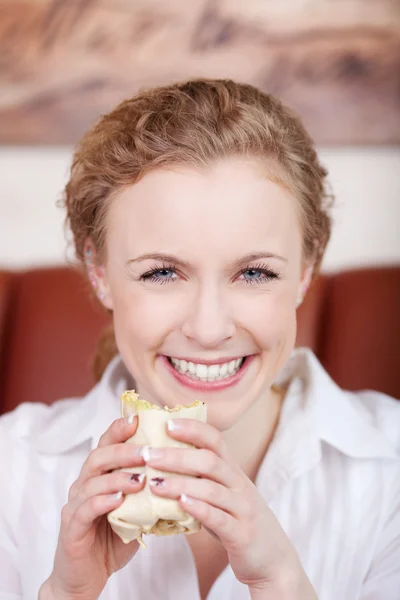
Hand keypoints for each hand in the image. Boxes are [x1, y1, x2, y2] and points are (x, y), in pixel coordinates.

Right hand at [41, 416, 145, 599]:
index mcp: (99, 476)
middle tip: (146, 451)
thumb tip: (180, 471)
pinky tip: (118, 500)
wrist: (86, 576)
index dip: (119, 429)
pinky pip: (84, 510)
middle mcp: (84, 485)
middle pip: (99, 457)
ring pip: (92, 482)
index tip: (138, 418)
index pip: (107, 444)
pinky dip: (102, 502)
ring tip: (141, 478)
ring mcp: (75, 505)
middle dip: (123, 451)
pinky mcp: (71, 528)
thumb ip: (148, 490)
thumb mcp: (135, 510)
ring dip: (117, 477)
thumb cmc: (113, 539)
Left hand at [145, 418, 311, 592]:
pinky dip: (198, 509)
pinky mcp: (241, 534)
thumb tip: (159, 465)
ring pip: (211, 488)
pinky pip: (219, 518)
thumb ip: (200, 480)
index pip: (215, 440)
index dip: (192, 428)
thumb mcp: (222, 495)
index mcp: (232, 472)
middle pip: (209, 460)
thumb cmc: (237, 523)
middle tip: (147, 455)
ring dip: (180, 483)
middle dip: (176, 455)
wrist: (274, 560)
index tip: (167, 423)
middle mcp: (239, 485)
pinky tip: (180, 504)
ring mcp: (242, 509)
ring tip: (153, 483)